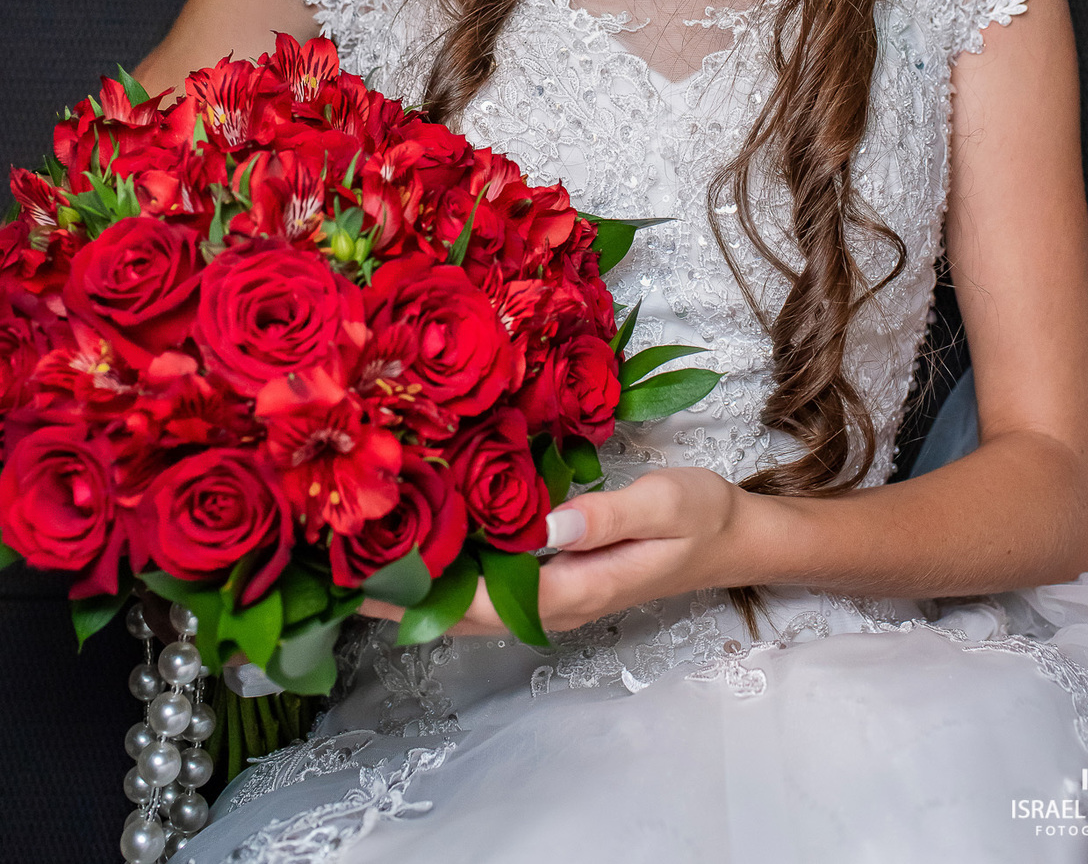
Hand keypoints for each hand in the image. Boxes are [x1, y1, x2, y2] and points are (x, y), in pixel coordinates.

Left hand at [360, 467, 754, 635]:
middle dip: (398, 595)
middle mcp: (555, 602)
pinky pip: (488, 586)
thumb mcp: (662, 502)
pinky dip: (446, 574)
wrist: (731, 536)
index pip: (480, 599)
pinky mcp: (554, 578)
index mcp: (575, 587)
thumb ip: (603, 514)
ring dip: (416, 588)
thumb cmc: (698, 514)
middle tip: (330, 568)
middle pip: (460, 611)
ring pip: (469, 604)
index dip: (419, 588)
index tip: (365, 565)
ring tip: (353, 562)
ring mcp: (553, 595)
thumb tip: (541, 524)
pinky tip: (417, 551)